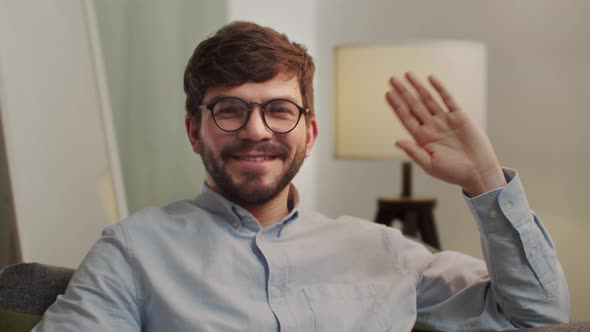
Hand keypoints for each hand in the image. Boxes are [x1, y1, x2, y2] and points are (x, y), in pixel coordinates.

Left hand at [385, 72, 505, 196]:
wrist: (478, 172)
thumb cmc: (453, 172)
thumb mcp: (430, 165)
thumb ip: (413, 152)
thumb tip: (397, 141)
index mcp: (422, 138)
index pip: (406, 117)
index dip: (396, 106)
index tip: (387, 94)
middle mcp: (432, 126)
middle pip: (414, 105)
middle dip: (403, 92)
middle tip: (392, 79)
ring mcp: (445, 120)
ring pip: (429, 99)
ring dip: (418, 87)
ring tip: (407, 74)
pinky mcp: (460, 116)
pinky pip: (448, 99)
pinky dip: (440, 88)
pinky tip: (431, 79)